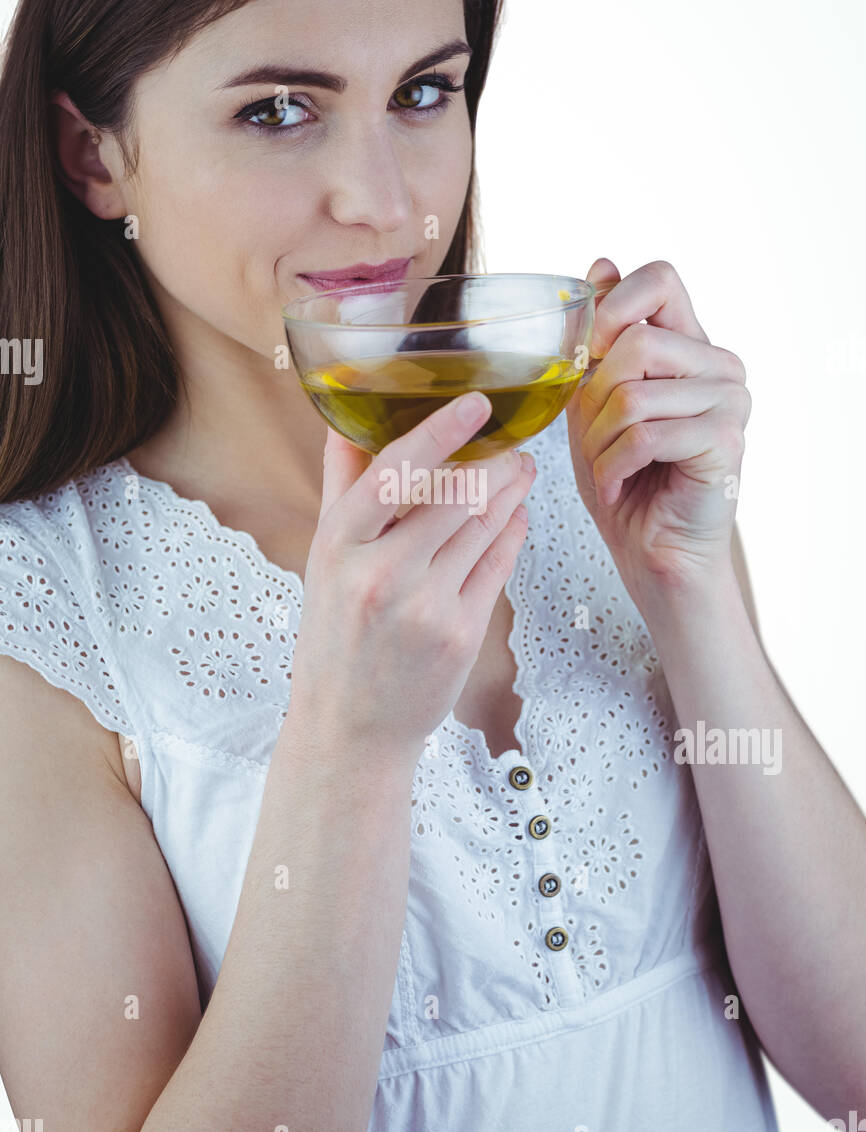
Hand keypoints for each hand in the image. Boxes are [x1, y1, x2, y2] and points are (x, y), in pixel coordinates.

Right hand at [288, 393, 536, 764]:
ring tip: (521, 470)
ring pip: (483, 525)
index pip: (394, 473)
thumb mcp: (324, 559)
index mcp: (338, 546)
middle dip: (492, 462)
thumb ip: (341, 486)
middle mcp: (381, 574)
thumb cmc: (335, 636)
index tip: (474, 404)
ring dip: (510, 491)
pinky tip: (518, 514)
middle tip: (511, 442)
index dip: (439, 433)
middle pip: (453, 495)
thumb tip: (345, 419)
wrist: (352, 727)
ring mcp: (425, 606)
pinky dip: (513, 532)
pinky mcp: (462, 633)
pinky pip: (498, 565)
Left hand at [565, 258, 750, 607]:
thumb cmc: (624, 482)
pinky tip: (618, 489)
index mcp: (690, 346)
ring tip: (606, 470)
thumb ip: (598, 343)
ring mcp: (730, 401)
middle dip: (592, 398)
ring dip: (599, 441)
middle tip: (592, 441)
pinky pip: (646, 435)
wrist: (652, 554)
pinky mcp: (726, 440)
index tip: (588, 354)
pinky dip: (613, 468)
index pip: (660, 278)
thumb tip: (599, 263)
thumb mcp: (593, 404)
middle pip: (637, 341)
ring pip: (634, 393)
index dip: (612, 305)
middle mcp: (720, 366)